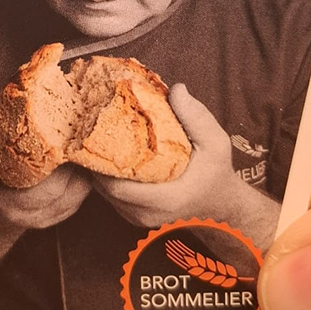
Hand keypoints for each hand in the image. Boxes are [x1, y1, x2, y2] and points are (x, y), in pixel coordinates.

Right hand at [0, 93, 90, 232]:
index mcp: (11, 203)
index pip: (47, 188)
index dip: (60, 162)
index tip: (63, 135)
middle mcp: (35, 216)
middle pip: (69, 189)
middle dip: (76, 160)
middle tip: (79, 130)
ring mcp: (51, 218)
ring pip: (80, 191)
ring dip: (85, 166)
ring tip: (84, 138)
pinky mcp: (63, 214)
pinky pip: (82, 194)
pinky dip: (86, 174)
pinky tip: (84, 153)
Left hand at [90, 83, 242, 228]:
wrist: (221, 205)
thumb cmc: (216, 173)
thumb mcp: (215, 143)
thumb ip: (196, 117)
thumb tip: (176, 90)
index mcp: (165, 199)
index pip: (119, 188)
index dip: (102, 164)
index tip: (95, 135)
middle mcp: (148, 214)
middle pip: (106, 190)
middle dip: (96, 162)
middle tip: (89, 132)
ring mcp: (139, 219)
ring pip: (106, 196)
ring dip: (99, 170)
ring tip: (95, 141)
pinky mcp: (136, 217)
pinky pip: (112, 198)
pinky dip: (107, 179)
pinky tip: (108, 156)